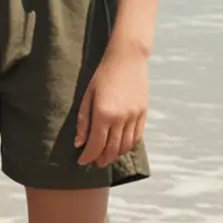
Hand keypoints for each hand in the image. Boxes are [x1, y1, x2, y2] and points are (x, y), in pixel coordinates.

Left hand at [75, 46, 148, 167]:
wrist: (127, 59)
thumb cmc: (102, 75)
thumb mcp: (87, 96)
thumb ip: (83, 121)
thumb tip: (79, 143)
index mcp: (103, 113)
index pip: (95, 144)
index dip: (88, 157)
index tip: (81, 162)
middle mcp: (121, 118)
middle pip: (111, 149)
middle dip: (101, 159)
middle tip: (94, 164)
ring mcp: (134, 116)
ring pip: (125, 145)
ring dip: (115, 156)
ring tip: (106, 158)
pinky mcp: (143, 113)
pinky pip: (137, 137)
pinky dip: (128, 146)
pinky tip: (120, 148)